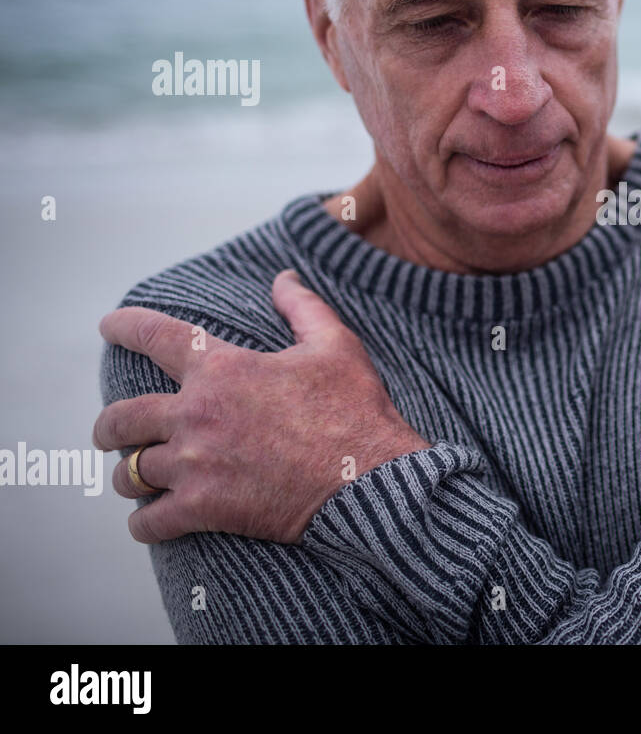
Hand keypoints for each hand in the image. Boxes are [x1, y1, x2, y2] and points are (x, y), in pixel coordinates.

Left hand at [93, 270, 430, 543]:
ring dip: (130, 476)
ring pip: (130, 473)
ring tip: (137, 479)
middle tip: (111, 432)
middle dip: (109, 427)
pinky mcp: (203, 508)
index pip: (155, 337)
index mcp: (223, 368)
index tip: (108, 326)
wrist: (368, 480)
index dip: (125, 327)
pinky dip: (144, 523)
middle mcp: (197, 413)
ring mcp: (195, 463)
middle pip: (121, 418)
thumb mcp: (336, 346)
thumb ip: (303, 308)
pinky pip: (148, 521)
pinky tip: (149, 521)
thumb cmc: (355, 411)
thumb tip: (283, 278)